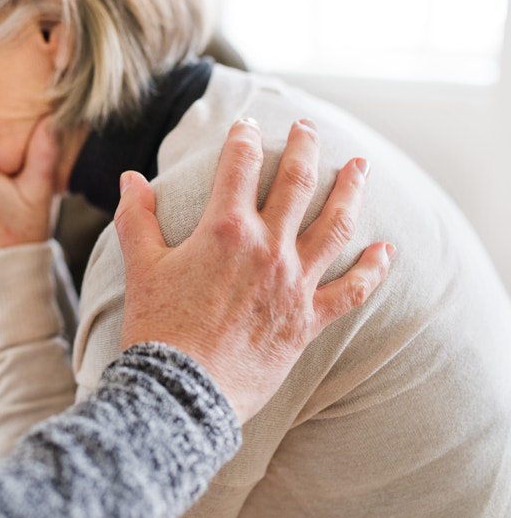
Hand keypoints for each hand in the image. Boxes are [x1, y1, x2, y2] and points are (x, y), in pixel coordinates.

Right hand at [114, 119, 393, 421]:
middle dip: (306, 147)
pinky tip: (386, 250)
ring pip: (335, 226)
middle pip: (298, 183)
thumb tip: (130, 178)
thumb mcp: (140, 266)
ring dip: (351, 190)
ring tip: (359, 166)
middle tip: (309, 128)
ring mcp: (294, 283)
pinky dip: (372, 270)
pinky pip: (351, 290)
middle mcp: (268, 248)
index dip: (244, 139)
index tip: (247, 126)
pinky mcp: (308, 320)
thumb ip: (136, 216)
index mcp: (225, 229)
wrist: (183, 391)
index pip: (240, 165)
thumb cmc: (158, 328)